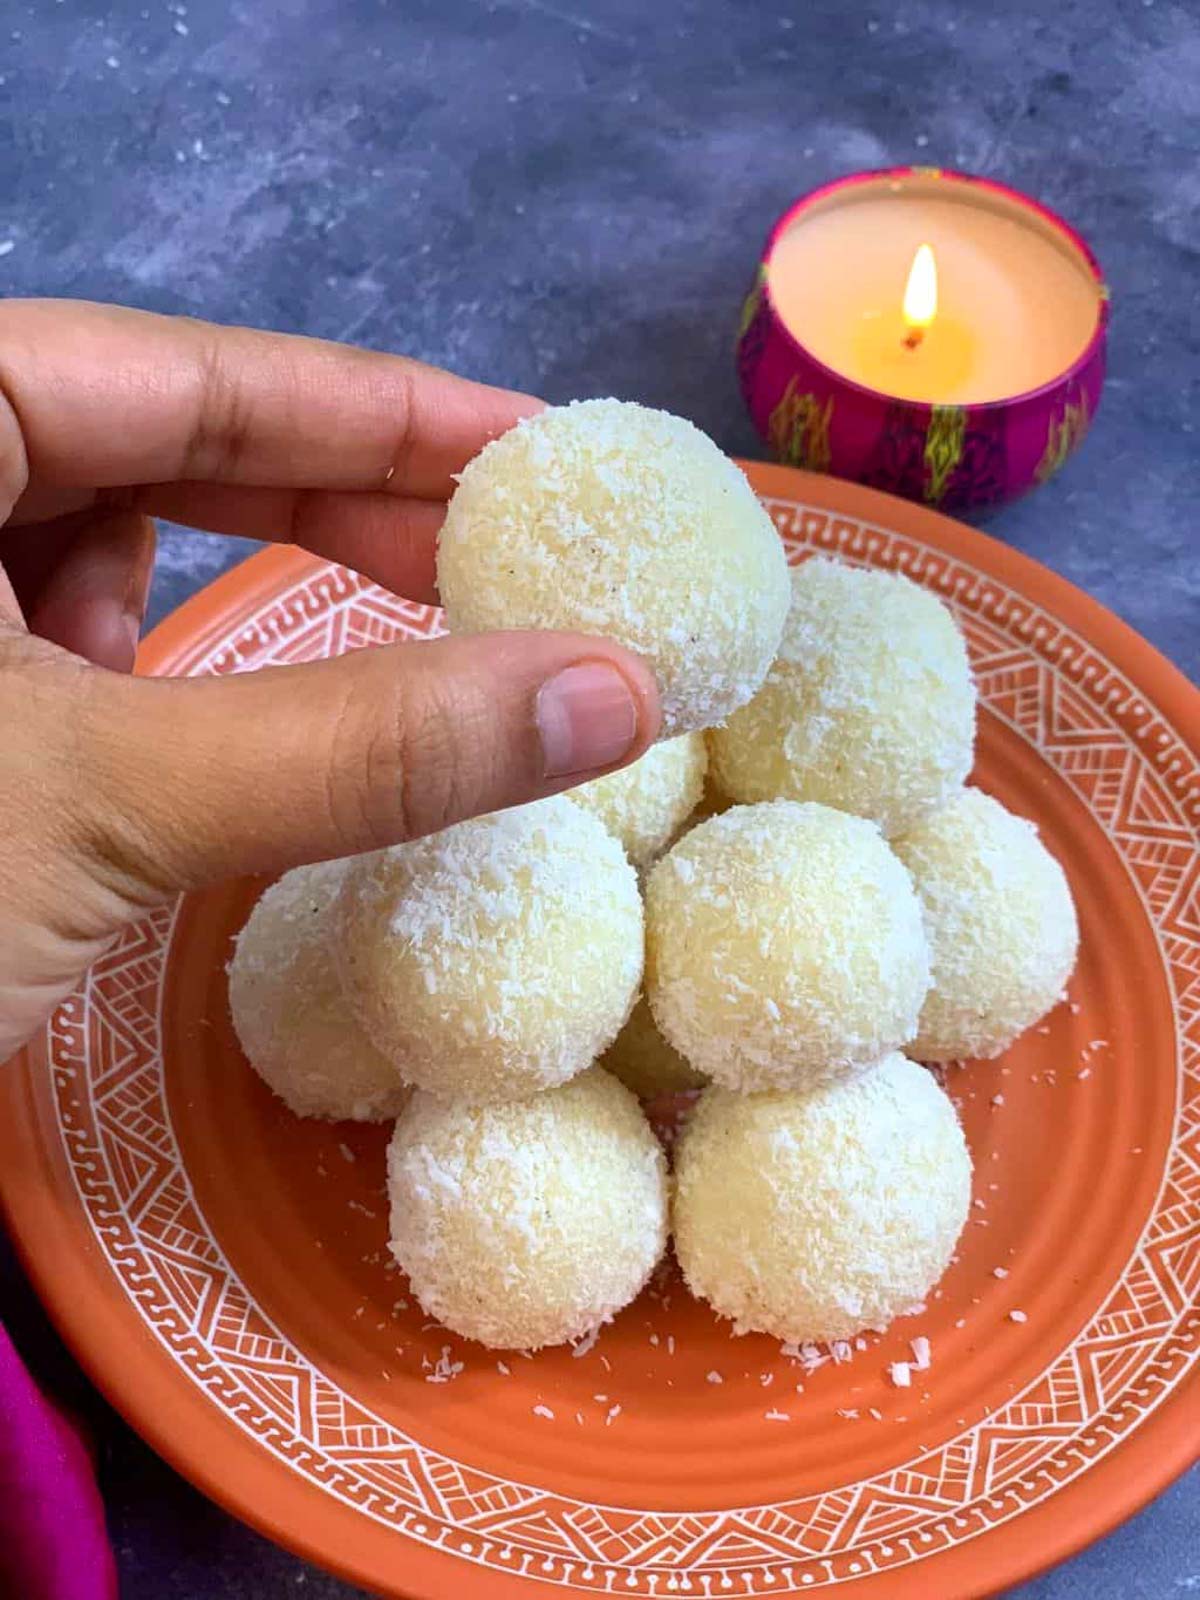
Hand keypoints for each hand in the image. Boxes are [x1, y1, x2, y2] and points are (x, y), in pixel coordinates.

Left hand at [0, 300, 659, 1058]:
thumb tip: (610, 691)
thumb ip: (363, 742)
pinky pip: (72, 664)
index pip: (176, 373)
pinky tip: (231, 741)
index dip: (377, 407)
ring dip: (251, 607)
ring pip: (109, 563)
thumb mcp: (104, 803)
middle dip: (331, 504)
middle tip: (502, 559)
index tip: (539, 447)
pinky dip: (173, 695)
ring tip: (387, 650)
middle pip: (150, 451)